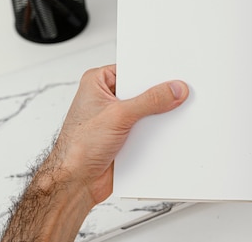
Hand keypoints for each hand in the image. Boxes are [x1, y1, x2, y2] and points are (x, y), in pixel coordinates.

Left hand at [52, 64, 188, 204]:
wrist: (75, 183)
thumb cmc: (77, 148)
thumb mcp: (118, 115)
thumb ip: (150, 101)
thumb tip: (174, 89)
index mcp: (98, 82)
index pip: (133, 69)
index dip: (153, 72)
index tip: (173, 76)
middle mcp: (108, 98)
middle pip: (143, 89)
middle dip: (158, 95)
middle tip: (176, 95)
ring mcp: (117, 117)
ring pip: (147, 110)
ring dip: (158, 116)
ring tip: (169, 116)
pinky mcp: (126, 134)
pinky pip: (148, 127)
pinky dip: (156, 132)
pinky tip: (162, 134)